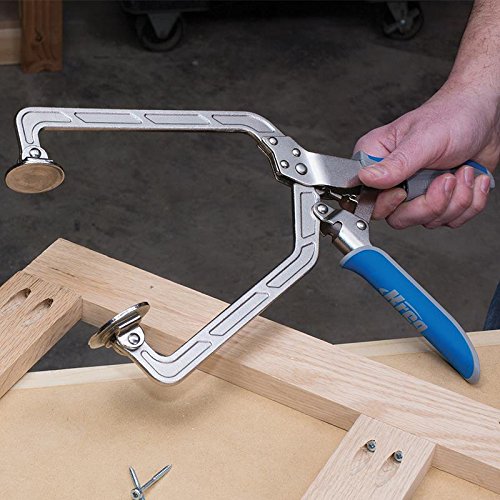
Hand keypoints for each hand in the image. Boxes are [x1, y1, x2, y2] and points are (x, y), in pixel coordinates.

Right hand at [355, 84, 498, 228]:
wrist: (487, 116)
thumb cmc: (453, 116)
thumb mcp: (423, 140)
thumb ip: (395, 164)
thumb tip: (365, 178)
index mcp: (377, 159)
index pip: (366, 197)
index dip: (386, 202)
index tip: (405, 191)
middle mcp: (394, 179)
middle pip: (398, 217)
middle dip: (431, 204)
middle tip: (446, 179)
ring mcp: (416, 192)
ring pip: (427, 221)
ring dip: (456, 200)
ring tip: (463, 172)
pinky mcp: (438, 199)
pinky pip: (450, 220)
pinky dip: (470, 202)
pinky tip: (471, 178)